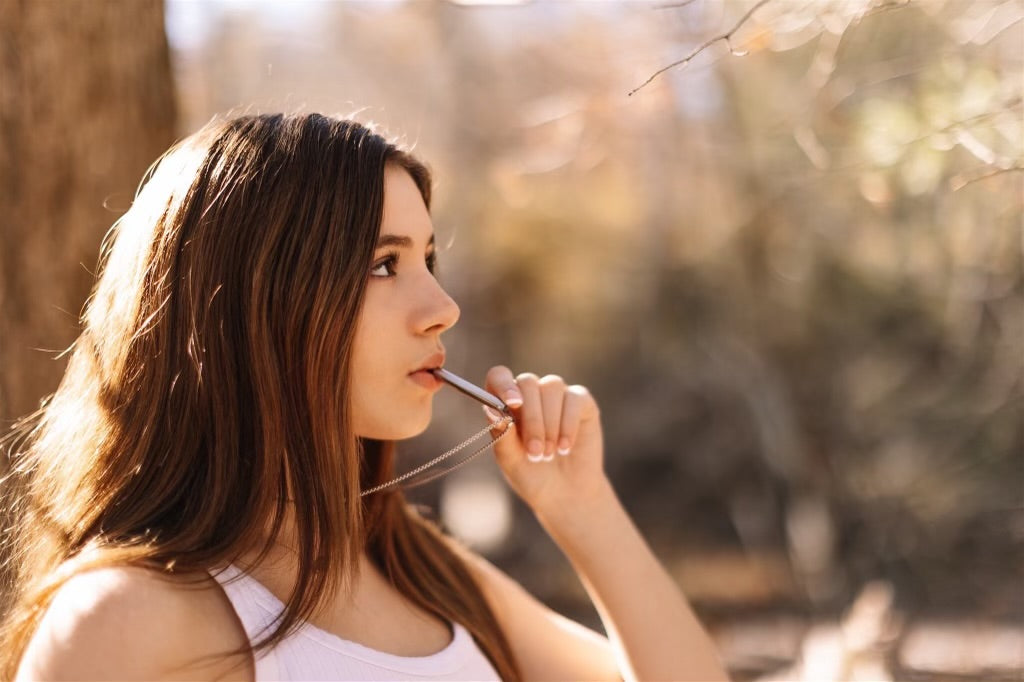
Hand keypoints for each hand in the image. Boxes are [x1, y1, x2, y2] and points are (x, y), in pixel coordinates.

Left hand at [482, 366, 607, 516]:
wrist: (565, 494)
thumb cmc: (532, 475)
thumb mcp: (511, 460)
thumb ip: (501, 434)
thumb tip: (490, 409)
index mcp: (506, 403)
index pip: (499, 376)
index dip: (504, 384)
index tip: (512, 404)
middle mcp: (531, 394)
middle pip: (527, 383)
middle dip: (532, 419)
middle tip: (535, 452)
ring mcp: (557, 396)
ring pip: (552, 387)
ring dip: (550, 424)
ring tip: (549, 454)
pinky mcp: (581, 403)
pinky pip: (574, 398)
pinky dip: (568, 424)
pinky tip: (565, 447)